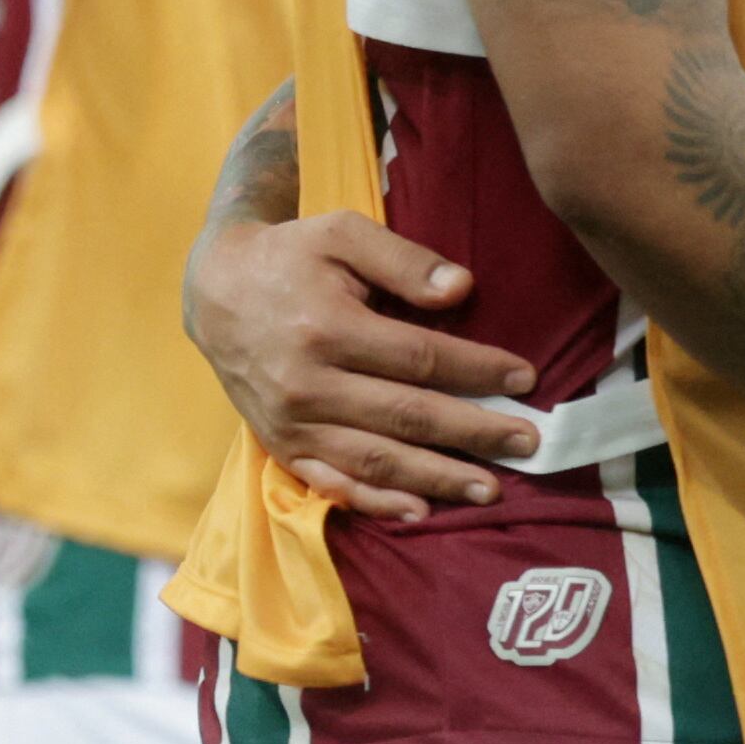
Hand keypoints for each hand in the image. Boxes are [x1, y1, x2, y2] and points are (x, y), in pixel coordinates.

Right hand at [185, 212, 540, 521]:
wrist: (215, 292)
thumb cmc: (291, 256)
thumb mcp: (342, 232)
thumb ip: (403, 259)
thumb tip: (461, 290)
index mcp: (326, 326)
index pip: (419, 358)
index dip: (477, 370)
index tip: (526, 378)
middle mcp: (306, 383)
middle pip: (406, 416)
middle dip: (474, 432)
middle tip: (529, 443)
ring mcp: (291, 423)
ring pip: (375, 460)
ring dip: (438, 478)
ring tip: (491, 489)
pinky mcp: (280, 447)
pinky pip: (333, 485)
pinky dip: (378, 502)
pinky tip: (421, 511)